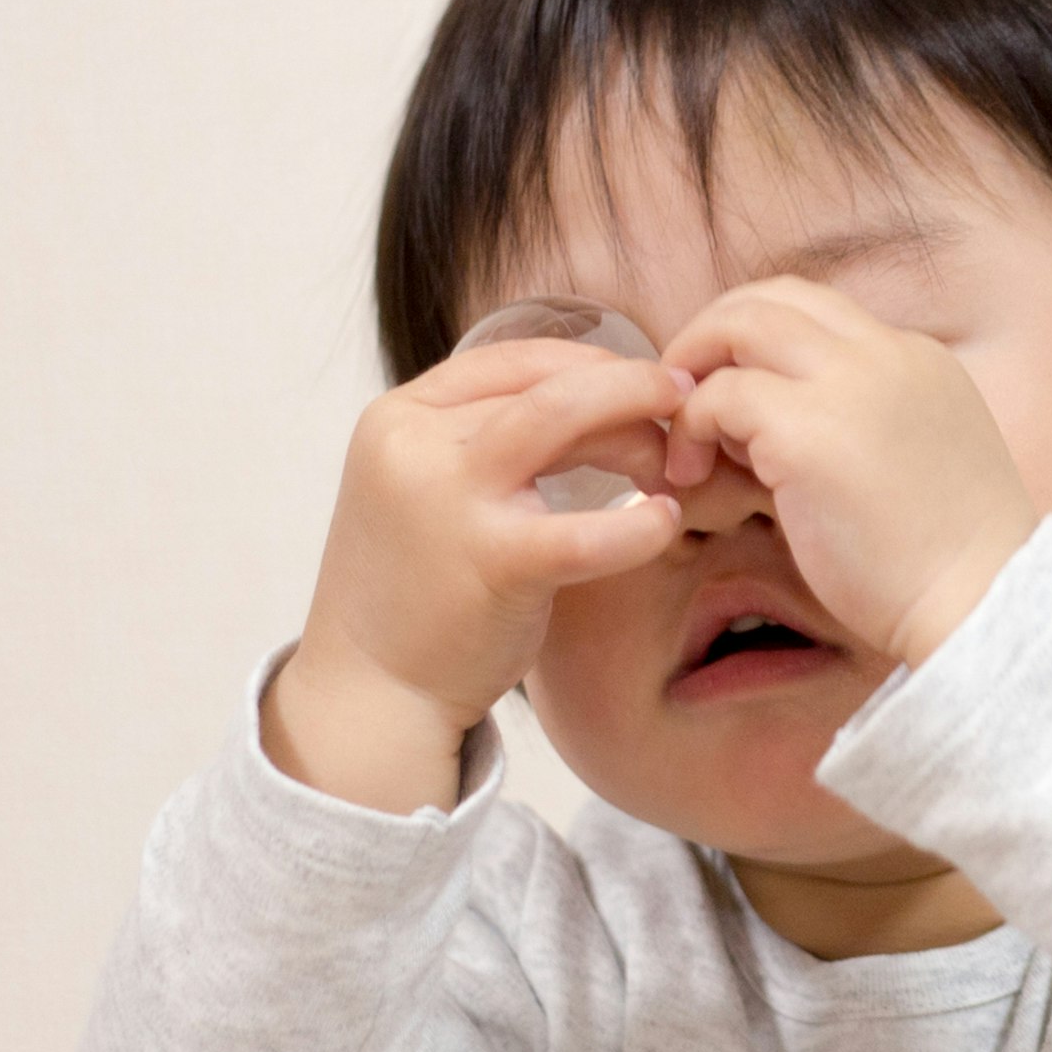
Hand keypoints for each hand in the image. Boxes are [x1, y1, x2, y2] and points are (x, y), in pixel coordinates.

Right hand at [265, 338, 692, 810]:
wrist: (370, 693)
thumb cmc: (420, 591)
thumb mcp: (434, 490)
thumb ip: (492, 441)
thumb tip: (597, 400)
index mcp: (399, 418)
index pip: (514, 358)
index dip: (592, 362)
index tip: (641, 384)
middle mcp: (414, 442)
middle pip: (547, 380)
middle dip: (628, 386)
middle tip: (681, 410)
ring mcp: (449, 498)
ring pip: (564, 416)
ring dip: (636, 429)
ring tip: (673, 464)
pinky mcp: (492, 562)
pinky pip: (588, 528)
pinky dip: (640, 524)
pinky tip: (665, 524)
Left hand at [657, 277, 1043, 666]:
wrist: (985, 603)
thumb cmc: (946, 562)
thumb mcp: (914, 460)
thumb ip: (857, 424)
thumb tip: (766, 430)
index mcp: (916, 359)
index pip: (817, 312)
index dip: (758, 340)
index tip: (731, 395)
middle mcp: (886, 354)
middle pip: (772, 296)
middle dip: (712, 336)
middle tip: (683, 397)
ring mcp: (849, 385)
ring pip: (741, 324)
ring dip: (694, 373)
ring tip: (685, 442)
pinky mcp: (808, 432)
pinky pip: (721, 396)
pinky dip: (692, 426)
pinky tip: (693, 476)